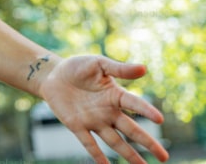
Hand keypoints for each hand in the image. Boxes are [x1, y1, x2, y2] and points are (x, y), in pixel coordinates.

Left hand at [39, 55, 168, 163]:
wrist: (53, 75)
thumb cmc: (78, 67)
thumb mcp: (98, 63)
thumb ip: (118, 68)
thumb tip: (144, 68)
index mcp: (115, 95)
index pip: (134, 104)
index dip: (146, 110)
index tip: (159, 119)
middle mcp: (108, 112)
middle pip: (131, 130)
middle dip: (147, 143)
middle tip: (164, 158)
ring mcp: (94, 120)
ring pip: (115, 141)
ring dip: (129, 155)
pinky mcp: (77, 126)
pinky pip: (89, 143)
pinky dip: (97, 155)